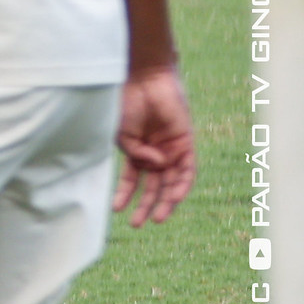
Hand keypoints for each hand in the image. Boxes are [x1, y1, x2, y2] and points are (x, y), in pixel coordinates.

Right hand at [114, 62, 195, 225]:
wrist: (143, 79)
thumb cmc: (126, 103)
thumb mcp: (122, 135)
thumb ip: (136, 154)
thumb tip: (156, 167)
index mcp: (137, 152)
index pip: (133, 180)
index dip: (125, 195)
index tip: (116, 210)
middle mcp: (156, 153)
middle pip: (154, 186)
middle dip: (147, 206)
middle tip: (140, 224)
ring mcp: (171, 149)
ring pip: (171, 182)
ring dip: (165, 201)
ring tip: (158, 217)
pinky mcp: (186, 142)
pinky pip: (187, 170)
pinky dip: (181, 184)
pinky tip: (172, 196)